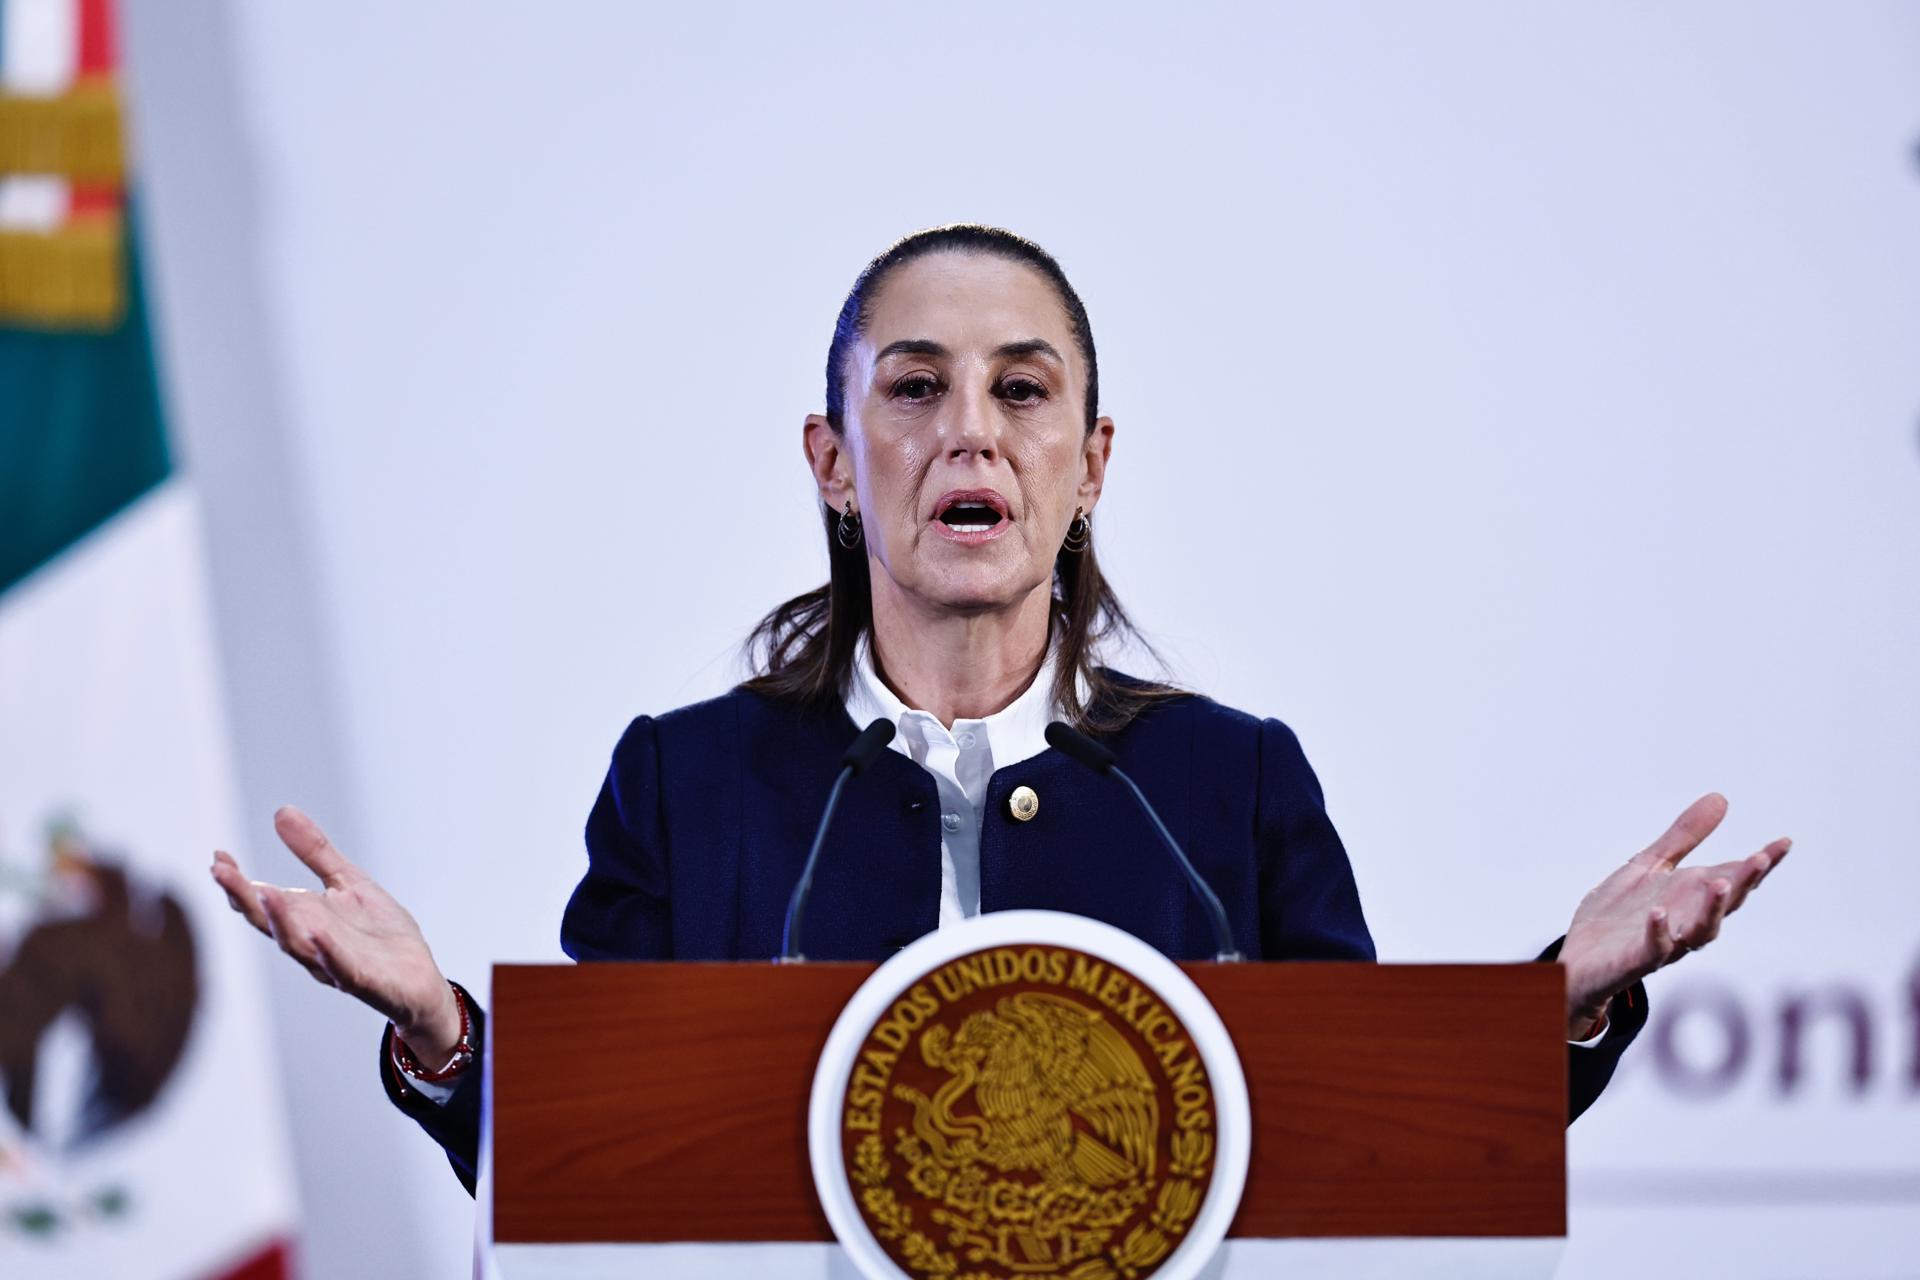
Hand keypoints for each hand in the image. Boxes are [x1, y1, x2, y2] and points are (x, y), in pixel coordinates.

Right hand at [210, 806, 461, 1063]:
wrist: (421, 980)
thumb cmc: (380, 934)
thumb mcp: (350, 882)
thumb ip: (316, 852)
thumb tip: (281, 812)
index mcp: (305, 920)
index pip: (262, 901)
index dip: (238, 883)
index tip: (218, 857)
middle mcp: (311, 944)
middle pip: (270, 923)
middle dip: (244, 899)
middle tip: (221, 873)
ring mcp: (335, 965)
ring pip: (299, 946)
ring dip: (280, 921)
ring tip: (264, 893)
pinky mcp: (366, 982)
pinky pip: (343, 969)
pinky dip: (328, 953)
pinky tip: (317, 934)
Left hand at [1558, 793, 1790, 1038]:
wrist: (1577, 961)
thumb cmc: (1617, 916)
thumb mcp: (1648, 866)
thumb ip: (1683, 837)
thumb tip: (1721, 798)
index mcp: (1691, 898)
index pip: (1734, 879)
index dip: (1760, 864)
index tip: (1783, 842)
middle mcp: (1686, 923)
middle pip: (1725, 905)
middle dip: (1744, 883)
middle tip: (1761, 859)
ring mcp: (1663, 944)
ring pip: (1699, 932)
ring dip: (1712, 909)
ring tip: (1721, 882)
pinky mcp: (1633, 961)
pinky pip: (1651, 950)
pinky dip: (1657, 932)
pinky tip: (1658, 913)